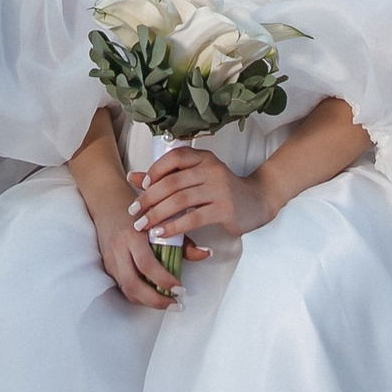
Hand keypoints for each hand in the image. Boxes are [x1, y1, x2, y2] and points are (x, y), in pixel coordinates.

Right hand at [92, 205, 181, 309]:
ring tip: (167, 303)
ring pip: (127, 289)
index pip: (146, 265)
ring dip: (147, 301)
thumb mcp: (163, 220)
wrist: (108, 202)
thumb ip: (184, 240)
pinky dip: (139, 295)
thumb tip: (206, 253)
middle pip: (133, 284)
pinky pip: (123, 286)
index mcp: (132, 235)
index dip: (164, 281)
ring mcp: (110, 259)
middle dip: (156, 300)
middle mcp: (118, 249)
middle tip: (176, 304)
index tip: (181, 289)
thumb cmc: (141, 211)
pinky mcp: (107, 265)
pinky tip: (153, 294)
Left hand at [129, 141, 265, 257]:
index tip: (141, 185)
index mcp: (204, 158)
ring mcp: (219, 189)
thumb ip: (167, 176)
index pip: (175, 157)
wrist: (258, 201)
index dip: (155, 170)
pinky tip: (161, 233)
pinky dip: (174, 226)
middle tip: (134, 212)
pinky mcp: (224, 209)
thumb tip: (133, 177)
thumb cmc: (223, 190)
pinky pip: (193, 218)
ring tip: (143, 225)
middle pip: (173, 182)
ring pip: (180, 200)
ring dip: (157, 214)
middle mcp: (211, 170)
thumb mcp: (197, 178)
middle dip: (149, 198)